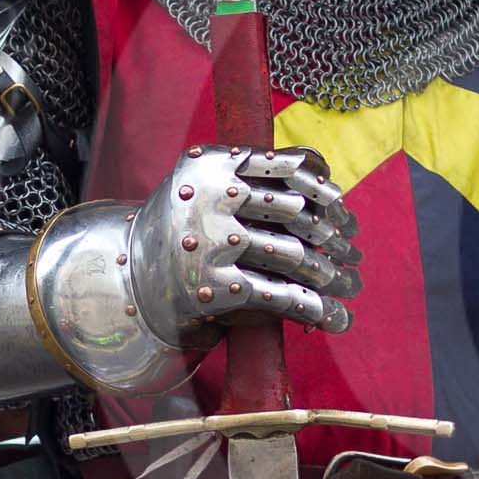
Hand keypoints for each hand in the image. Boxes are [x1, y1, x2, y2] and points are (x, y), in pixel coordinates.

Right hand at [127, 143, 360, 348]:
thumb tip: (327, 184)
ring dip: (332, 275)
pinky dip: (316, 308)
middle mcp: (211, 197)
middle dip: (334, 237)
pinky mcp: (214, 287)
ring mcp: (212, 242)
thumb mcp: (199, 183)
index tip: (342, 207)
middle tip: (353, 253)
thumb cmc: (178, 229)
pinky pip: (281, 296)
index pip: (286, 167)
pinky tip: (336, 317)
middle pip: (297, 214)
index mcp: (211, 162)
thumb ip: (249, 173)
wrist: (125, 280)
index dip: (323, 190)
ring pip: (295, 257)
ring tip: (350, 284)